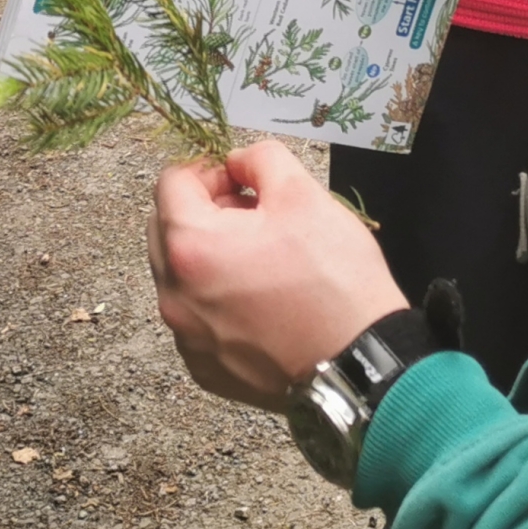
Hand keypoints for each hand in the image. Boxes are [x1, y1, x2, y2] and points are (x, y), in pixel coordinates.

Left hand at [147, 141, 406, 409]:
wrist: (360, 364)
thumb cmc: (334, 278)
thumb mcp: (303, 193)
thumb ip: (260, 158)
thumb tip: (237, 162)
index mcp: (190, 246)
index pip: (171, 183)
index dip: (210, 170)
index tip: (245, 182)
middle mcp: (174, 297)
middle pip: (167, 230)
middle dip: (205, 211)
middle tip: (257, 217)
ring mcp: (186, 339)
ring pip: (180, 276)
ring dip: (210, 256)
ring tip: (264, 260)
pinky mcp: (205, 369)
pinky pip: (196, 319)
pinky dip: (218, 301)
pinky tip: (263, 302)